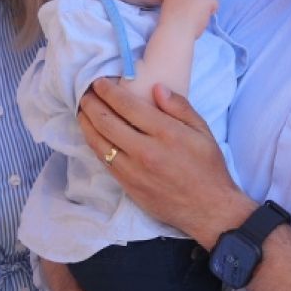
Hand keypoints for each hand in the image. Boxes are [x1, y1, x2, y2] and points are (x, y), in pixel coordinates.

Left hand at [77, 78, 250, 247]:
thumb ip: (180, 107)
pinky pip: (103, 161)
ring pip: (99, 142)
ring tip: (82, 111)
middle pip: (106, 121)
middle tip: (85, 93)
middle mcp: (146, 151)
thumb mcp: (202, 131)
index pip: (127, 106)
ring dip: (86, 123)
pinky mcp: (128, 186)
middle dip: (91, 104)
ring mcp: (134, 171)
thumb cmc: (208, 167)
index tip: (100, 82)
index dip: (109, 91)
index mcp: (166, 133)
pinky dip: (94, 144)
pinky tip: (92, 134)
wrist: (208, 208)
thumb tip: (156, 87)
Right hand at [158, 0, 216, 32]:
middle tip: (195, 10)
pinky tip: (202, 17)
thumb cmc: (173, 30)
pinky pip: (215, 3)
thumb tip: (196, 8)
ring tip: (195, 17)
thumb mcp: (171, 12)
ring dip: (205, 5)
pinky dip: (212, 11)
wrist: (175, 32)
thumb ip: (180, 5)